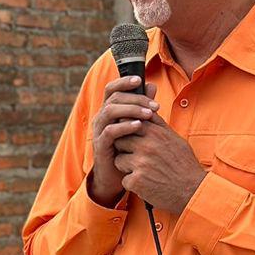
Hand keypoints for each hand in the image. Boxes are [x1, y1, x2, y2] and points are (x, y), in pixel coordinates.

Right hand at [90, 76, 157, 206]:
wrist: (116, 175)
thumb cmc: (128, 148)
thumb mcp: (137, 124)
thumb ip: (142, 105)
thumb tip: (151, 86)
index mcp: (109, 110)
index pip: (112, 89)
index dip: (123, 81)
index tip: (139, 79)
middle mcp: (101, 117)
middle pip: (114, 97)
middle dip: (136, 98)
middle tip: (155, 105)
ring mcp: (99, 131)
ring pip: (110, 111)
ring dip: (131, 110)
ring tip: (149, 114)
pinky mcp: (100, 145)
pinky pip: (109, 131)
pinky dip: (124, 126)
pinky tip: (139, 126)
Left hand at [113, 109, 207, 216]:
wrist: (192, 191)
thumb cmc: (184, 164)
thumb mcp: (175, 139)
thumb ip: (158, 124)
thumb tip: (146, 109)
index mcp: (156, 133)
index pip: (128, 123)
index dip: (128, 131)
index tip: (132, 139)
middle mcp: (146, 146)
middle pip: (119, 141)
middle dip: (125, 149)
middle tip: (138, 158)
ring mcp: (140, 164)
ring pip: (118, 160)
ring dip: (127, 167)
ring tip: (144, 171)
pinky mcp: (136, 181)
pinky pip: (124, 179)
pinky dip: (133, 183)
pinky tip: (147, 184)